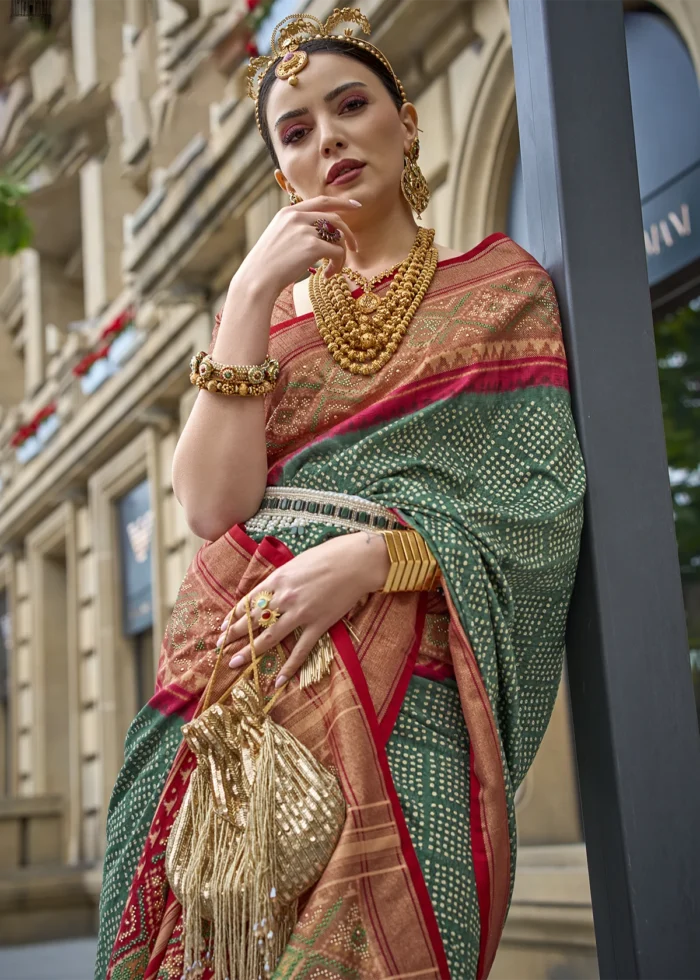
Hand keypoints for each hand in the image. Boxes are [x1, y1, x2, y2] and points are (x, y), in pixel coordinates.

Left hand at [216, 531, 388, 688]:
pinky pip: (300, 650)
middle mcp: (283, 598)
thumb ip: (281, 579)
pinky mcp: (318, 625)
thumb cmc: (328, 555)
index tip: (223, 626)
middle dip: (233, 635)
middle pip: (252, 621)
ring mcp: (300, 614)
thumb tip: (269, 591)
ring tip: (234, 663)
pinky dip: (289, 667)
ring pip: (269, 637)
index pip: (247, 601)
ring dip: (249, 652)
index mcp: (277, 580)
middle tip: (219, 646)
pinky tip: (278, 680)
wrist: (355, 562)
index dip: (234, 616)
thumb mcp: (296, 562)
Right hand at [232, 195, 361, 302]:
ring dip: (342, 255)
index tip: (356, 205)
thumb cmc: (266, 265)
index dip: (342, 202)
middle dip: (349, 233)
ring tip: (333, 269)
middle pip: (335, 218)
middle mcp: (297, 217)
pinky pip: (337, 253)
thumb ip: (296, 229)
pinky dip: (337, 266)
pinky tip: (327, 275)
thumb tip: (321, 233)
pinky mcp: (312, 246)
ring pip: (338, 237)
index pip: (322, 200)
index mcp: (289, 212)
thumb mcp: (278, 237)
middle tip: (354, 247)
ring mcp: (305, 230)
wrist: (257, 279)